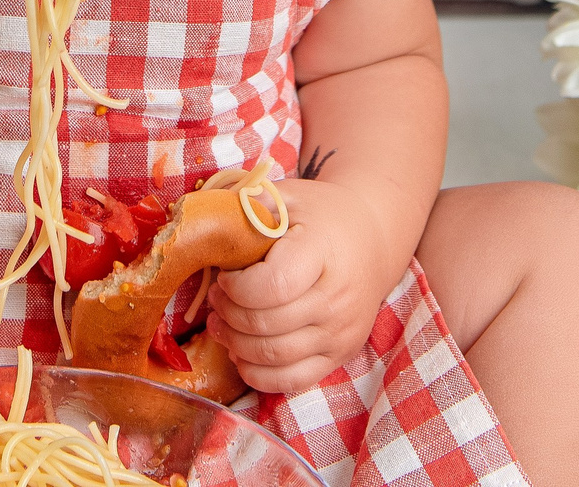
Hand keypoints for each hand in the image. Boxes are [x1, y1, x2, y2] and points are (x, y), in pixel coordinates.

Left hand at [206, 178, 397, 393]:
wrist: (372, 238)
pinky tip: (241, 352)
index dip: (236, 288)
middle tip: (215, 299)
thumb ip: (248, 206)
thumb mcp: (287, 198)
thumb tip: (207, 221)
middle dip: (228, 315)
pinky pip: (292, 381)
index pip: (272, 286)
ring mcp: (341, 332)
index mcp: (323, 252)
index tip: (224, 276)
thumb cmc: (320, 217)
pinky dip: (258, 374)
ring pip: (275, 357)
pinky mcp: (341, 355)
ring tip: (221, 324)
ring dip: (235, 345)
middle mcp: (337, 298)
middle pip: (267, 326)